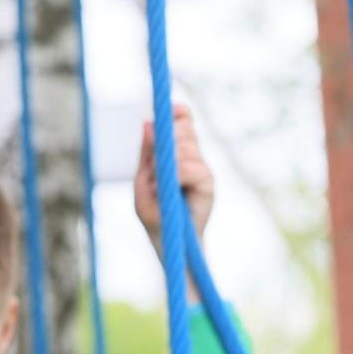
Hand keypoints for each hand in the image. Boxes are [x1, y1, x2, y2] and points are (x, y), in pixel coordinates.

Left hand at [134, 105, 216, 252]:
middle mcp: (191, 157)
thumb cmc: (155, 214)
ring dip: (168, 163)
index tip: (172, 109)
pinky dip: (178, 175)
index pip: (182, 121)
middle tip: (156, 166)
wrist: (171, 244)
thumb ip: (146, 154)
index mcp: (175, 153)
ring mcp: (202, 170)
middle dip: (167, 138)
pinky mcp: (209, 184)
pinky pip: (193, 168)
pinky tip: (171, 189)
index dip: (178, 113)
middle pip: (183, 129)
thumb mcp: (143, 182)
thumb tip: (146, 123)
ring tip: (160, 186)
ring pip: (186, 147)